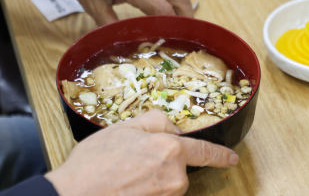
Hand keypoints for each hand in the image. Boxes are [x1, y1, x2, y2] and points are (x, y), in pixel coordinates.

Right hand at [45, 110, 237, 195]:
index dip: (221, 155)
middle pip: (179, 167)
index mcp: (170, 151)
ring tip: (126, 173)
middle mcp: (174, 178)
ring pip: (167, 182)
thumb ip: (157, 121)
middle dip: (162, 161)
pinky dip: (147, 188)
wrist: (74, 195)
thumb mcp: (126, 127)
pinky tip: (128, 185)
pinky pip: (159, 193)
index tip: (231, 159)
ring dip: (153, 176)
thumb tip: (173, 128)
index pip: (204, 151)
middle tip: (133, 159)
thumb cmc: (96, 162)